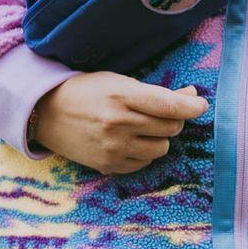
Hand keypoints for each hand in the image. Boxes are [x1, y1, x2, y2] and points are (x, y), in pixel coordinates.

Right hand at [32, 73, 208, 173]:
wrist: (47, 114)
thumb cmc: (87, 92)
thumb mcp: (119, 82)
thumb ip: (155, 92)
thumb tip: (190, 98)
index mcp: (122, 96)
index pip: (170, 105)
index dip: (192, 106)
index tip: (200, 105)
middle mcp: (120, 124)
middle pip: (170, 128)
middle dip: (172, 120)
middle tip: (161, 112)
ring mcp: (114, 148)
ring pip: (161, 149)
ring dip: (159, 138)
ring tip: (142, 128)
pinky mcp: (110, 166)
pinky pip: (144, 163)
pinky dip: (143, 153)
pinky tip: (129, 141)